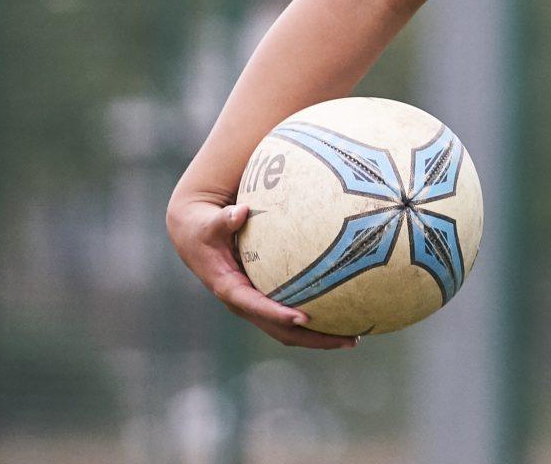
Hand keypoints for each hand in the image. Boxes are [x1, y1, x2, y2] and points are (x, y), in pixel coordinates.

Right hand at [166, 194, 358, 349]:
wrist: (195, 237)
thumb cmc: (204, 227)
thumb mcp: (209, 223)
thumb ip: (223, 219)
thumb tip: (240, 211)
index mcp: (230, 288)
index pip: (255, 306)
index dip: (278, 315)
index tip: (303, 318)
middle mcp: (245, 303)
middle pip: (281, 330)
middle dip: (313, 338)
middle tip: (348, 339)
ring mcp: (256, 304)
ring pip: (289, 330)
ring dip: (320, 336)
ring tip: (354, 336)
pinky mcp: (264, 299)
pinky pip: (292, 315)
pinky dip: (317, 320)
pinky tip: (345, 311)